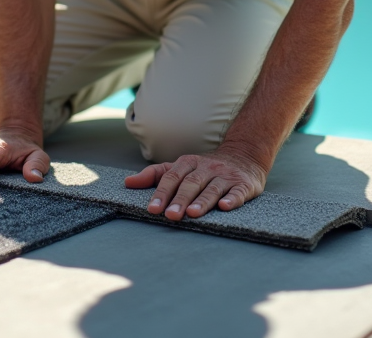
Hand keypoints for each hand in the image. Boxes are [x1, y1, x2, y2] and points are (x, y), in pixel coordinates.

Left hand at [123, 149, 266, 220]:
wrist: (244, 155)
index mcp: (189, 163)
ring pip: (213, 188)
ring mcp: (225, 176)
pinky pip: (237, 192)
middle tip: (170, 215)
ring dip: (202, 201)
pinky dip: (232, 199)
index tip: (152, 209)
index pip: (172, 178)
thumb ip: (155, 175)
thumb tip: (128, 183)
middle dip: (180, 200)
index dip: (162, 193)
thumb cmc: (205, 168)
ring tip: (192, 214)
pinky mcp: (243, 184)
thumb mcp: (180, 167)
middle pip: (191, 184)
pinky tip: (225, 207)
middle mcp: (207, 168)